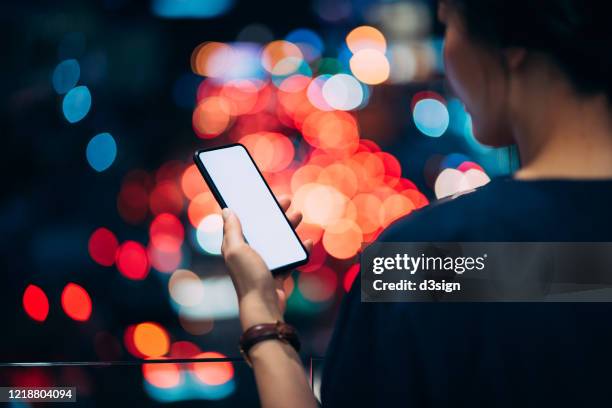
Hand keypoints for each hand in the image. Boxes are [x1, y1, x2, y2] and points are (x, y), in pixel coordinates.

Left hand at [221, 197, 311, 330]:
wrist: (264, 306)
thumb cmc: (249, 277)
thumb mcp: (237, 250)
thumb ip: (232, 230)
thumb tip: (226, 210)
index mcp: (236, 246)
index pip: (244, 221)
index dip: (253, 207)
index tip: (264, 195)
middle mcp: (250, 252)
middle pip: (264, 228)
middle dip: (275, 214)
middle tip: (287, 200)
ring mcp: (265, 262)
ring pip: (278, 240)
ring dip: (288, 227)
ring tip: (299, 215)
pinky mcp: (279, 272)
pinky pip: (291, 256)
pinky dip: (299, 249)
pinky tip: (306, 242)